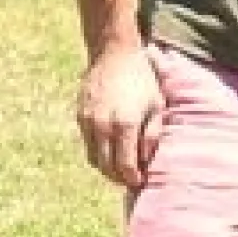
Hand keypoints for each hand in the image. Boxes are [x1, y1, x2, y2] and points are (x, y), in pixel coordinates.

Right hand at [75, 45, 162, 189]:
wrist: (114, 54)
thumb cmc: (142, 80)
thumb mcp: (157, 106)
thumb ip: (152, 135)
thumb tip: (145, 161)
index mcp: (126, 124)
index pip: (125, 166)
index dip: (132, 179)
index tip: (139, 183)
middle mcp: (104, 126)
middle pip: (107, 167)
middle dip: (119, 178)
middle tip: (130, 180)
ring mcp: (89, 121)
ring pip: (93, 158)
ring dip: (106, 168)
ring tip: (119, 169)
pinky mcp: (80, 116)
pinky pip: (87, 143)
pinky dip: (97, 152)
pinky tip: (109, 150)